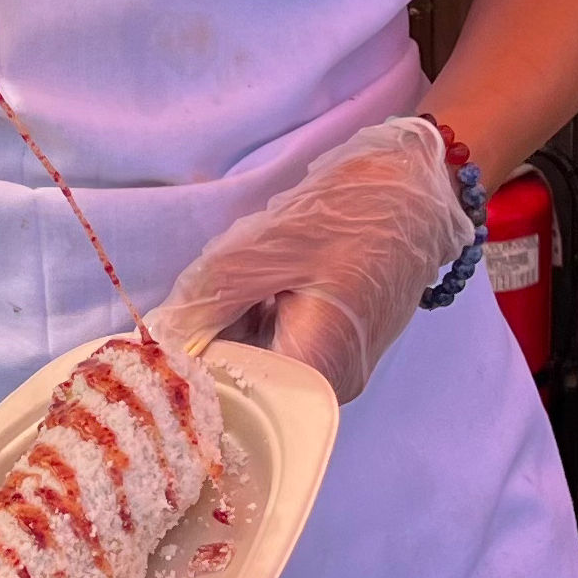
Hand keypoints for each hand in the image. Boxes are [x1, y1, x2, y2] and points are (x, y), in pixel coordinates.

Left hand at [147, 118, 473, 401]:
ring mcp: (340, 368)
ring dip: (239, 325)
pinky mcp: (342, 345)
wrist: (419, 184)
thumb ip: (208, 298)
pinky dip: (263, 317)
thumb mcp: (267, 248)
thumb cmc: (351, 212)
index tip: (170, 333)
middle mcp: (331, 386)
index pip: (231, 393)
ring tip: (248, 279)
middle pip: (247, 383)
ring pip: (264, 362)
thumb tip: (158, 339)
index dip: (192, 366)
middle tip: (212, 292)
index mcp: (315, 371)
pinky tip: (268, 280)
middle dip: (216, 342)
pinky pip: (285, 345)